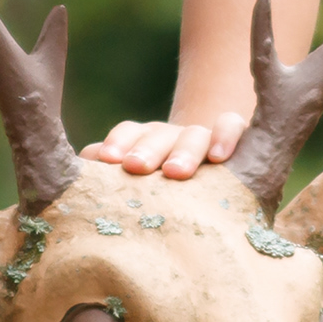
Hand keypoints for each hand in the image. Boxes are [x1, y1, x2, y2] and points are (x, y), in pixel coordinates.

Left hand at [82, 112, 247, 181]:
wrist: (214, 194)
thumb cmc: (162, 196)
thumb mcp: (136, 190)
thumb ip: (107, 180)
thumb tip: (85, 167)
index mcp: (143, 144)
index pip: (128, 133)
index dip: (118, 142)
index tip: (108, 160)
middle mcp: (172, 136)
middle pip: (157, 134)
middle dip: (146, 150)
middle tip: (134, 167)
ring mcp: (204, 136)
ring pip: (193, 133)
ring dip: (184, 150)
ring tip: (174, 172)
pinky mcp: (237, 138)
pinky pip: (232, 125)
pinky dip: (225, 135)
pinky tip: (220, 157)